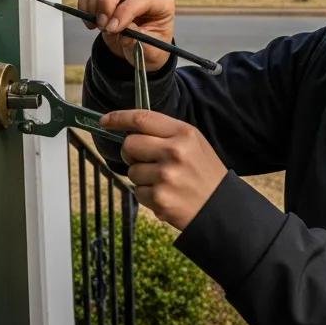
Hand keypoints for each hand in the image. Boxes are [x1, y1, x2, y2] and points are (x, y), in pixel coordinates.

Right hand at [78, 0, 175, 69]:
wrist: (142, 49)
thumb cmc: (150, 48)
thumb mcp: (149, 52)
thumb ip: (137, 41)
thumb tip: (121, 30)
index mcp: (161, 2)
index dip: (125, 11)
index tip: (112, 28)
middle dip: (106, 1)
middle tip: (102, 24)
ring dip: (93, 2)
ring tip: (97, 25)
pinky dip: (84, 3)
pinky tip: (90, 21)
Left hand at [100, 109, 226, 231]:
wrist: (220, 207)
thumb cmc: (203, 172)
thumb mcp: (194, 143)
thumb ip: (165, 134)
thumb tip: (130, 131)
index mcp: (183, 133)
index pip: (142, 119)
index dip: (119, 118)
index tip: (105, 120)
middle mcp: (174, 152)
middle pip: (129, 144)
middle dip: (131, 153)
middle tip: (145, 160)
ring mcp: (166, 176)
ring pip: (131, 171)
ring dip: (142, 177)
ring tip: (164, 181)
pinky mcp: (159, 199)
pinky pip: (137, 192)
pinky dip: (147, 194)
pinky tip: (166, 194)